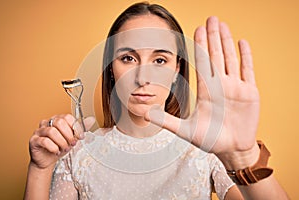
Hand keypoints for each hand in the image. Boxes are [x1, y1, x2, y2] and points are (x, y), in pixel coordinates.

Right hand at [29, 114, 94, 169]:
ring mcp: (39, 131)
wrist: (48, 160)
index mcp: (57, 119)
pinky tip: (56, 151)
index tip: (80, 137)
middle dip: (68, 135)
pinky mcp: (34, 140)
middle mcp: (47, 123)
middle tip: (72, 144)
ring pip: (52, 131)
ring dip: (61, 142)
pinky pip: (44, 141)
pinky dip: (53, 147)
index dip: (75, 127)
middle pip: (59, 122)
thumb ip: (80, 128)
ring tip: (65, 148)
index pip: (67, 117)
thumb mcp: (73, 138)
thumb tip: (92, 119)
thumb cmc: (60, 147)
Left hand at [147, 16, 259, 167]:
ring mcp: (235, 87)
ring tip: (222, 25)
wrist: (231, 149)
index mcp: (205, 91)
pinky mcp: (250, 93)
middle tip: (211, 18)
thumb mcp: (186, 130)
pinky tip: (241, 42)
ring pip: (230, 58)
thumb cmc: (210, 140)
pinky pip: (247, 70)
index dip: (199, 46)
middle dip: (212, 37)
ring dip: (226, 41)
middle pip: (215, 56)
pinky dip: (245, 56)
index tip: (196, 29)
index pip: (202, 63)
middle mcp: (220, 85)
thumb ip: (166, 121)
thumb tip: (144, 113)